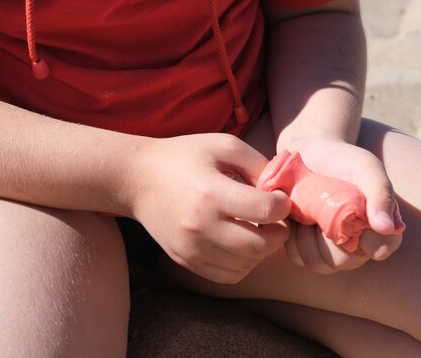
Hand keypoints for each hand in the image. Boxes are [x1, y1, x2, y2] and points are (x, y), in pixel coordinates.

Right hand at [125, 134, 291, 283]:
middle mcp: (200, 225)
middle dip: (279, 233)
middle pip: (260, 245)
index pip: (265, 210)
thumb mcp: (222, 145)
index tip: (280, 199)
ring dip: (263, 251)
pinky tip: (242, 244)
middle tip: (278, 220)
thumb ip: (257, 162)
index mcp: (211, 192)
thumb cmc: (183, 156)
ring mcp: (191, 247)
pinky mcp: (186, 259)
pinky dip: (244, 264)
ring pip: (246, 265)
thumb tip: (283, 187)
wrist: (137, 178)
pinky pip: (228, 276)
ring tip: (260, 231)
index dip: (283, 206)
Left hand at [281, 139, 403, 273]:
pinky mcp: (304, 249)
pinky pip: (296, 256)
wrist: (308, 154)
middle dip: (328, 231)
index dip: (365, 234)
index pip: (381, 248)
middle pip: (344, 261)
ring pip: (318, 263)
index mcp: (379, 229)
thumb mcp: (366, 167)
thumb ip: (381, 193)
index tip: (351, 210)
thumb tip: (388, 229)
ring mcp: (329, 251)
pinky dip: (291, 234)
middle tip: (322, 204)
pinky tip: (295, 215)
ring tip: (307, 208)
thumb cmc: (343, 161)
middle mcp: (356, 246)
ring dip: (307, 233)